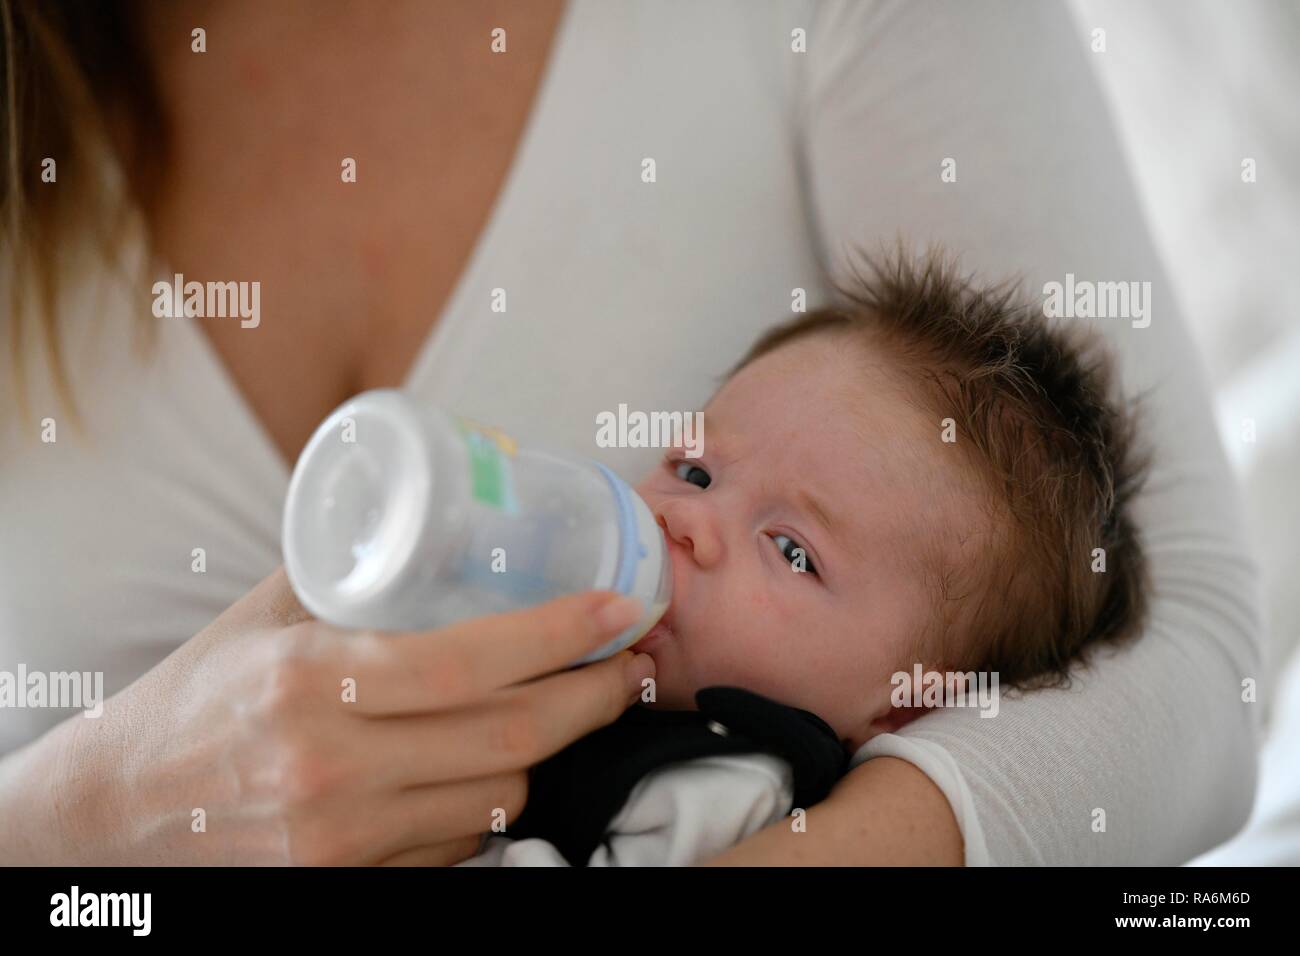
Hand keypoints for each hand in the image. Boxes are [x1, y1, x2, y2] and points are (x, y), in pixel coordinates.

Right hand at [0, 568, 654, 864]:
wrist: (122, 808)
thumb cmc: (200, 695)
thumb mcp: (269, 614)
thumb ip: (357, 571)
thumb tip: (451, 521)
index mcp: (313, 680)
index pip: (472, 660)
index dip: (562, 632)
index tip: (617, 606)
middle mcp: (332, 764)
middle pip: (512, 736)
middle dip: (594, 696)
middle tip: (627, 660)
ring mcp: (343, 834)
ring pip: (500, 794)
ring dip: (551, 747)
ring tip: (573, 703)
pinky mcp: (351, 877)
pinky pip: (462, 841)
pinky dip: (495, 799)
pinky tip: (499, 761)